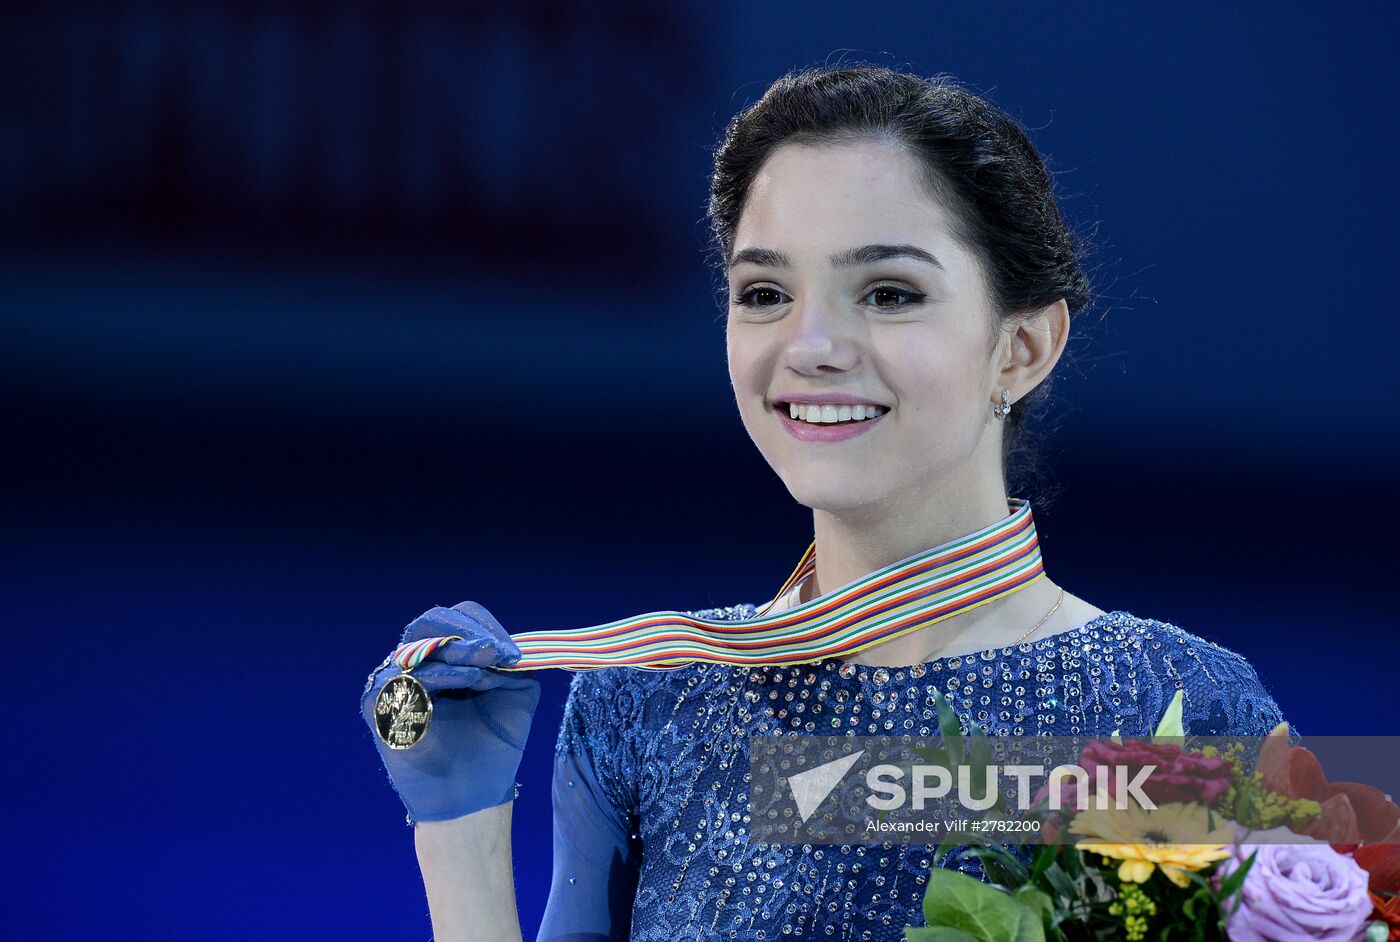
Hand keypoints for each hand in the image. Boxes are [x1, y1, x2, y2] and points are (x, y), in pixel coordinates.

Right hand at [361, 601, 540, 822]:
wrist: (475, 794)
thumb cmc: (494, 744)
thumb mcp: (516, 690)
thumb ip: (511, 659)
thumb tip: (502, 639)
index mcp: (447, 658)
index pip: (458, 619)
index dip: (485, 626)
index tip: (514, 652)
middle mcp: (418, 665)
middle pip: (432, 623)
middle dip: (468, 631)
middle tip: (497, 651)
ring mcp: (397, 683)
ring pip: (421, 647)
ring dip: (460, 650)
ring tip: (488, 665)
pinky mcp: (382, 706)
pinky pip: (409, 677)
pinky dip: (444, 674)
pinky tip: (472, 680)